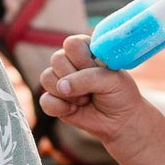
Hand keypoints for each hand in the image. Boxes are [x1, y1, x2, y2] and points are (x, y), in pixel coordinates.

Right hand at [37, 34, 156, 147]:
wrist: (119, 121)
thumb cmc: (119, 95)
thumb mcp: (110, 81)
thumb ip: (86, 79)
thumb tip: (61, 87)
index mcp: (86, 50)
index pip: (72, 44)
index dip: (82, 59)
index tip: (96, 70)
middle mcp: (70, 62)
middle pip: (57, 59)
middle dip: (75, 78)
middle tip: (92, 89)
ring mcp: (60, 81)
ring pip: (46, 78)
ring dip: (68, 94)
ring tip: (85, 100)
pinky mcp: (54, 100)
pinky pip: (45, 100)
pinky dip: (60, 107)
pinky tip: (74, 110)